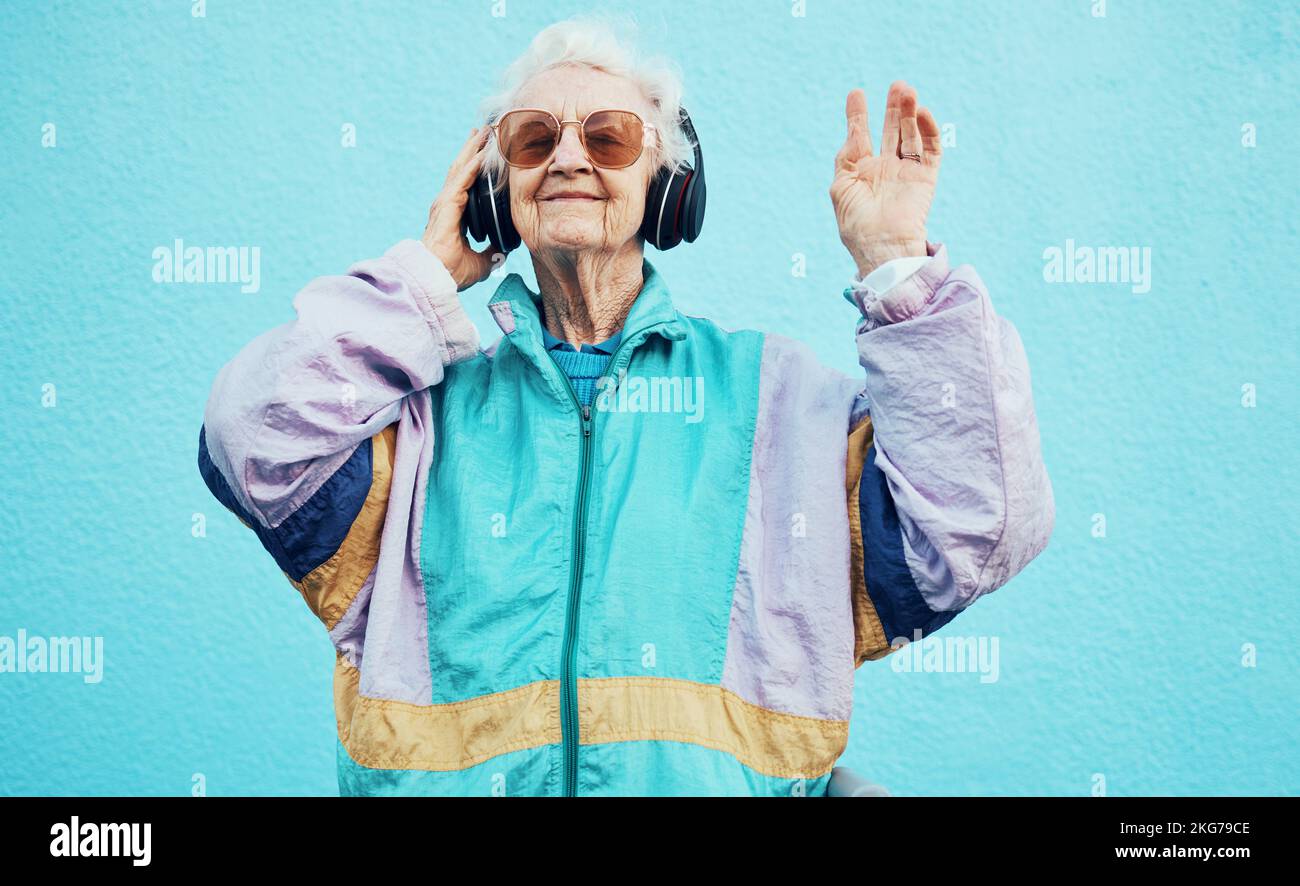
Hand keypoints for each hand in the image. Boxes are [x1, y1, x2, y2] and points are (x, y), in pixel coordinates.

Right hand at [422, 127, 497, 291]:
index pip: (467, 184)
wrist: (435, 278)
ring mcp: (445, 203)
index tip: (486, 151)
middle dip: (473, 149)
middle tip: (485, 131)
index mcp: (453, 214)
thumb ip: (492, 253)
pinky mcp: (446, 206)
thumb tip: (504, 250)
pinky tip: (480, 154)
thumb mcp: (482, 261)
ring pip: (460, 169)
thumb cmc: (451, 272)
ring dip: (472, 150)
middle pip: (462, 170)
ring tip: (482, 132)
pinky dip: (471, 167)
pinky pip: (461, 181)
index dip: (476, 166)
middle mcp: (447, 204)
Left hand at [831, 81, 941, 278]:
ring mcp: (906, 172)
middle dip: (893, 108)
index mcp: (863, 171)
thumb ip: (847, 157)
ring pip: (910, 135)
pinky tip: (921, 113)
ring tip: (907, 91)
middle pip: (891, 130)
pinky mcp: (925, 178)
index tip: (856, 93)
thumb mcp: (841, 187)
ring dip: (910, 113)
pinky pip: (929, 150)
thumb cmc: (856, 223)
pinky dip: (928, 130)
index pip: (861, 136)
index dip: (858, 115)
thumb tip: (854, 132)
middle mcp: (886, 169)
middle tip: (897, 85)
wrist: (881, 246)